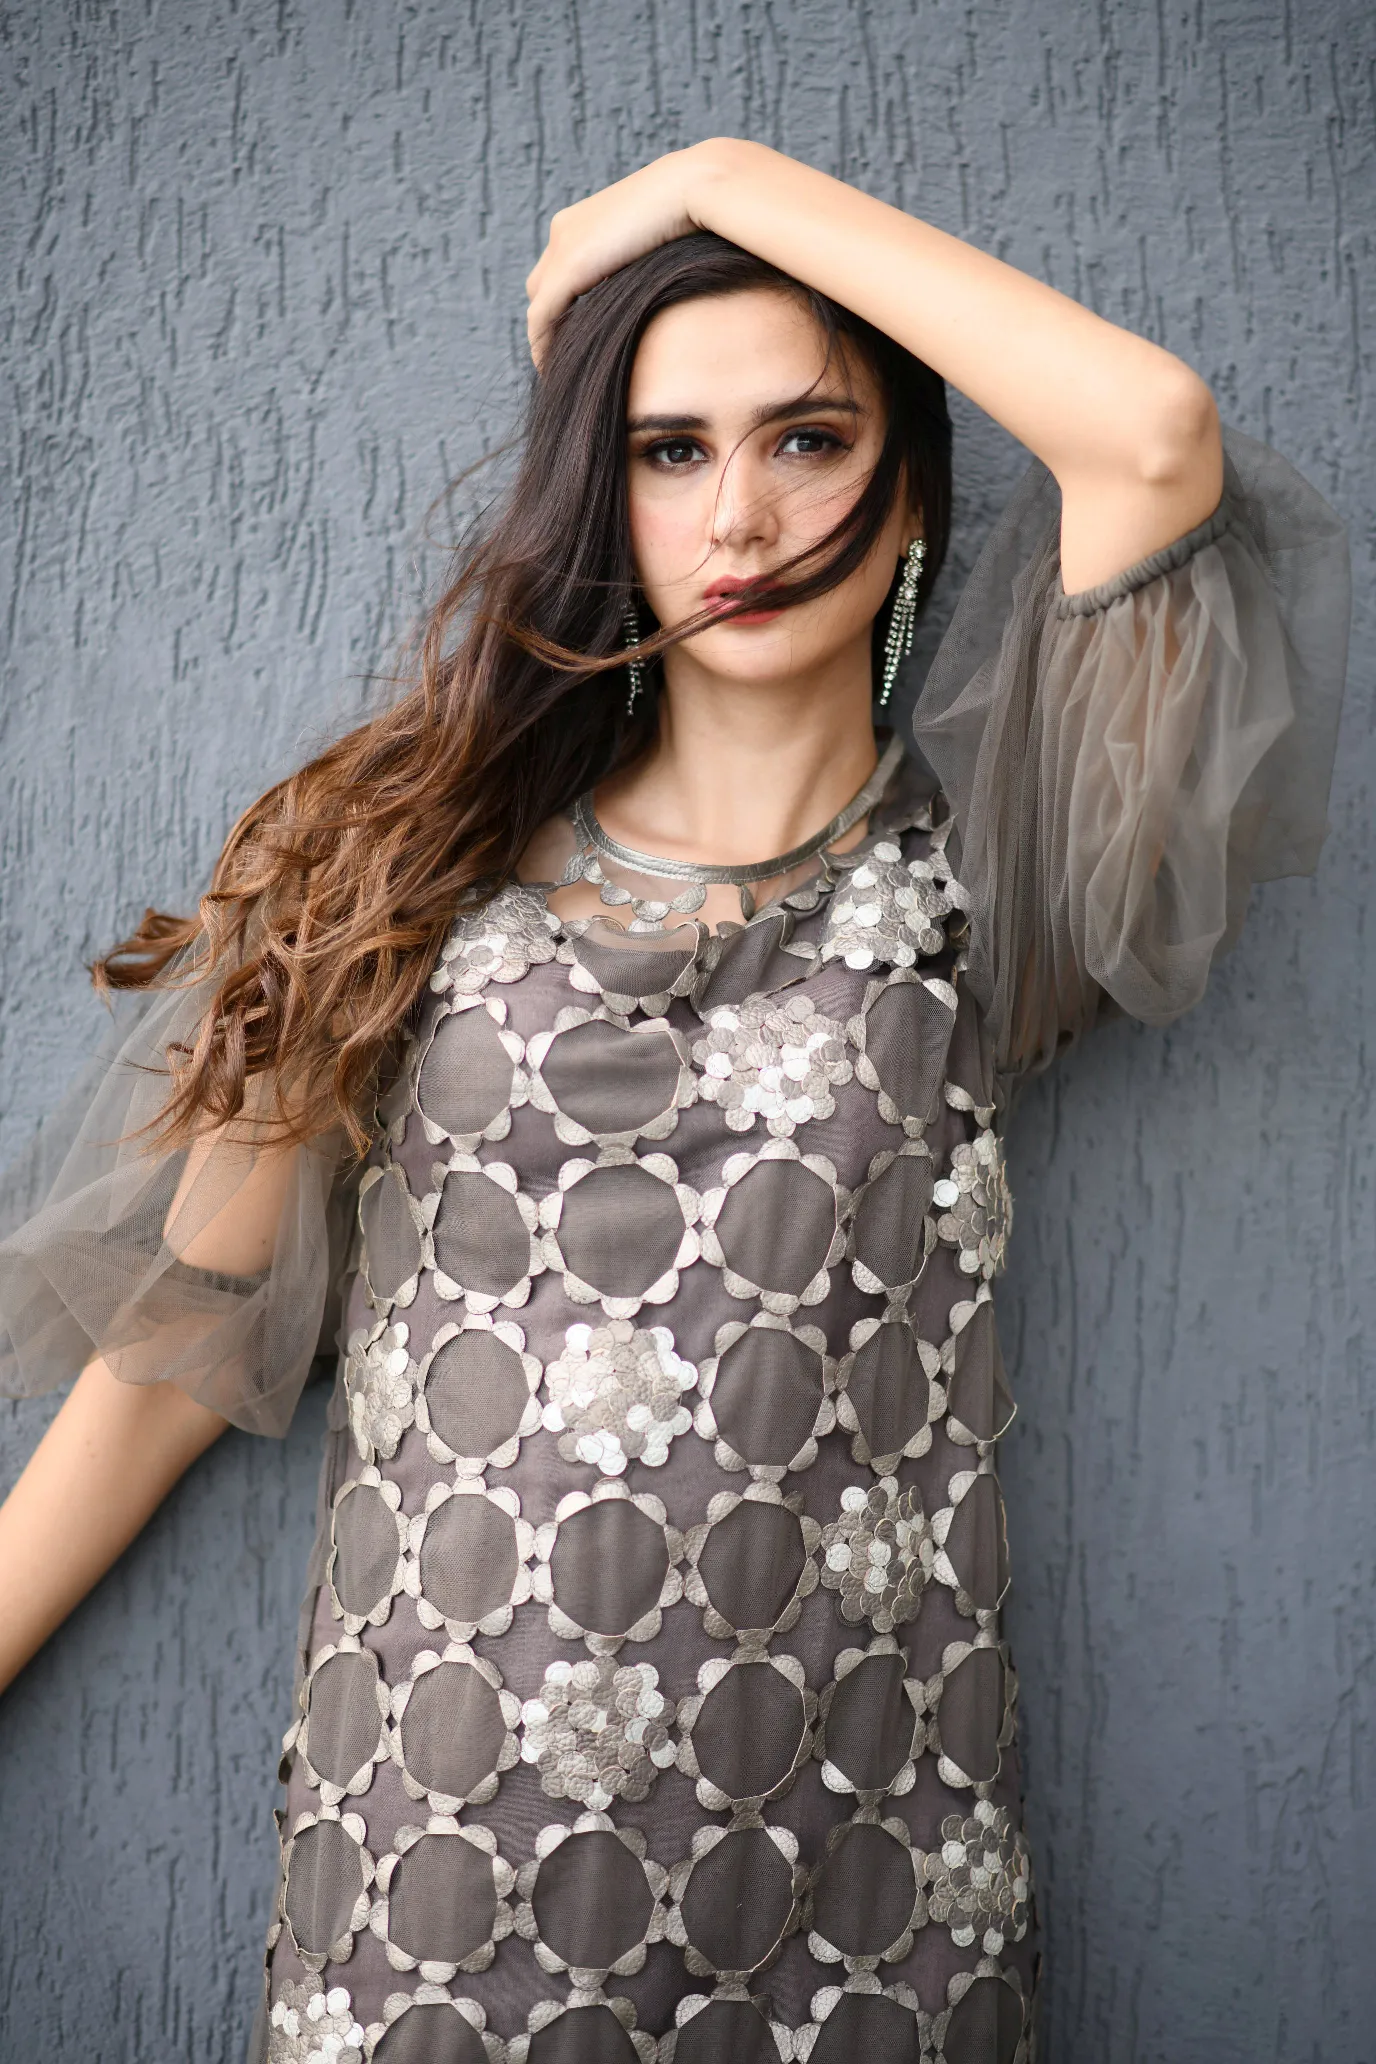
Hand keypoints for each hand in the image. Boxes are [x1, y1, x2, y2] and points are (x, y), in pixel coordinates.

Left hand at [525, 140, 741, 364]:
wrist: (695, 186)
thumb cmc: (695, 208)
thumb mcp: (662, 238)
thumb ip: (647, 259)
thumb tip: (663, 286)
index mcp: (585, 218)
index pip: (559, 269)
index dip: (563, 305)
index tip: (580, 337)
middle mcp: (566, 229)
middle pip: (542, 287)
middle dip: (551, 322)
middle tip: (569, 358)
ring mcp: (564, 246)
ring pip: (538, 304)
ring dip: (545, 338)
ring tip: (560, 372)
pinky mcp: (570, 267)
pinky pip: (542, 317)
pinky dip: (542, 344)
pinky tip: (553, 371)